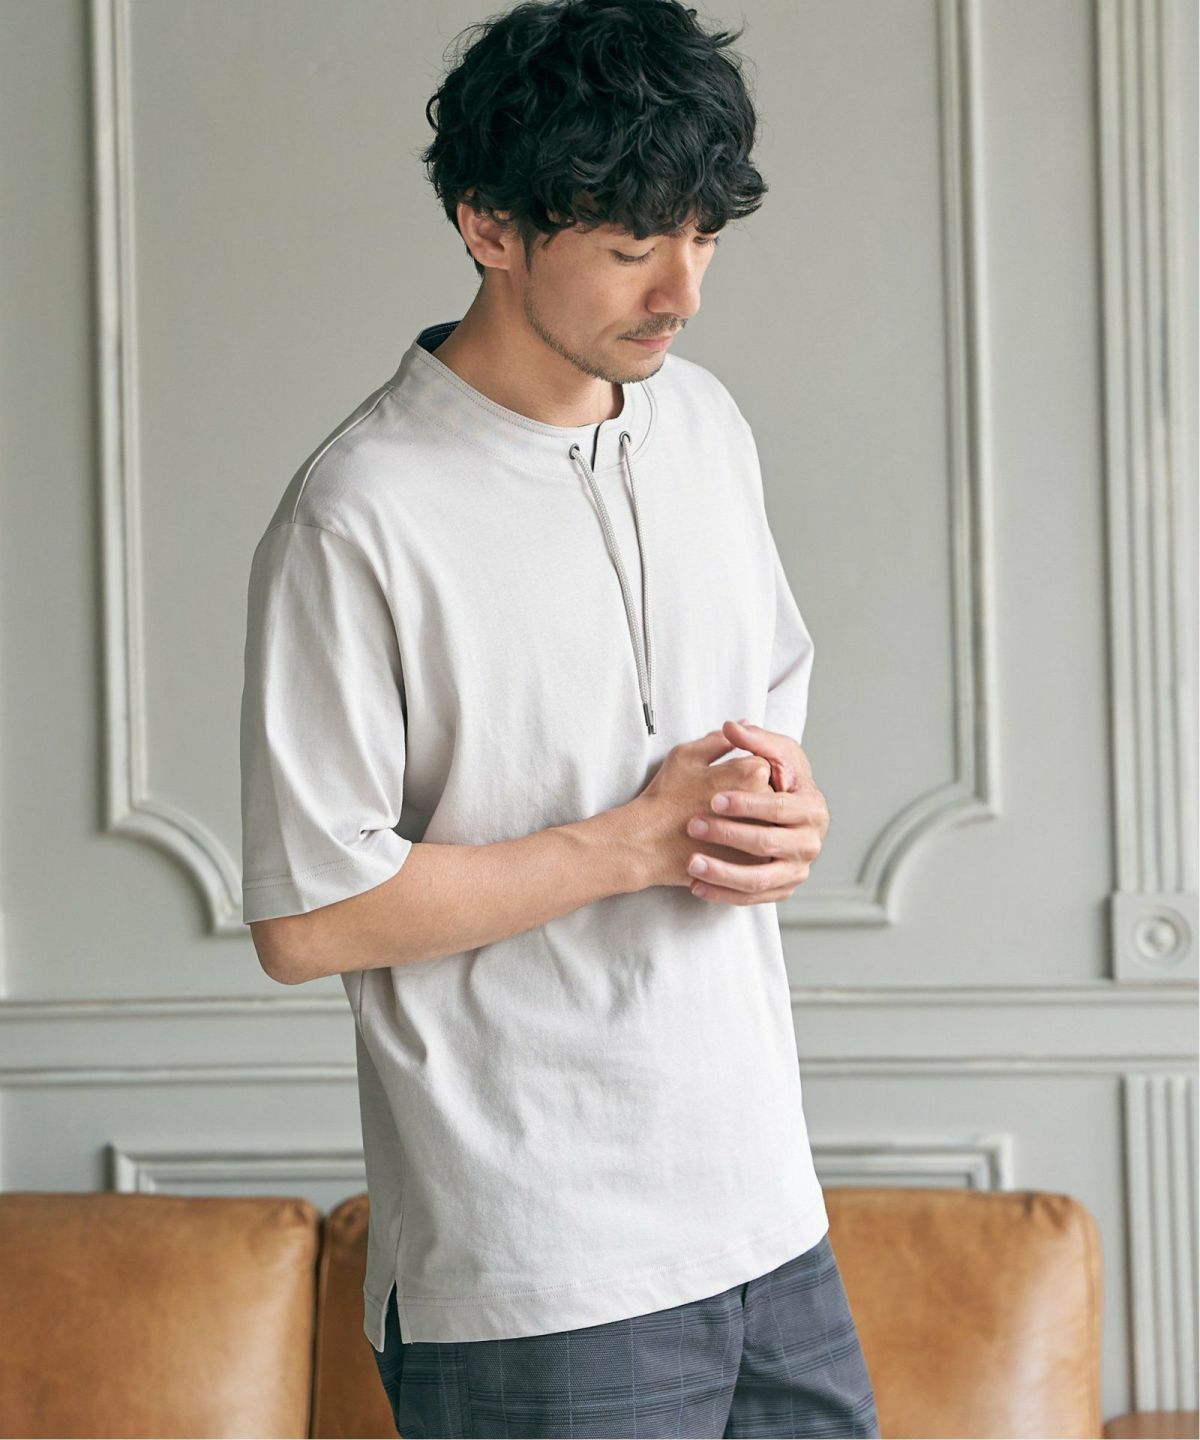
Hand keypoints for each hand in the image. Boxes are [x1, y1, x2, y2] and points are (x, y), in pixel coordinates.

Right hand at [626, 728, 776, 889]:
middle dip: (749, 798)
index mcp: (751, 773)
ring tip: (720, 824)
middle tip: (716, 803)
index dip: (740, 772)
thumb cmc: (665, 796)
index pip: (762, 765)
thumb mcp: (687, 756)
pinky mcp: (755, 862)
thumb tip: (741, 725)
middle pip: (769, 794)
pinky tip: (723, 846)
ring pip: (768, 824)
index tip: (720, 781)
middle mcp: (764, 804)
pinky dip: (747, 849)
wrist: (648, 843)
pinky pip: (761, 851)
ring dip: (751, 823)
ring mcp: (761, 836)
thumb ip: (720, 740)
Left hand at [684, 718, 828, 904]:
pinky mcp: (782, 888)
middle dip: (728, 835)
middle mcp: (810, 843)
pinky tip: (696, 886)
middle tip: (694, 827)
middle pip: (767, 843)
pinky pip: (752, 898)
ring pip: (759, 879)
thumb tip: (733, 726)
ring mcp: (796, 870)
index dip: (746, 804)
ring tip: (692, 863)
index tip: (713, 800)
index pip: (778, 807)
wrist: (787, 811)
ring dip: (723, 873)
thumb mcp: (774, 753)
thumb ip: (755, 739)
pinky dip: (723, 894)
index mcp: (812, 808)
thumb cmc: (780, 777)